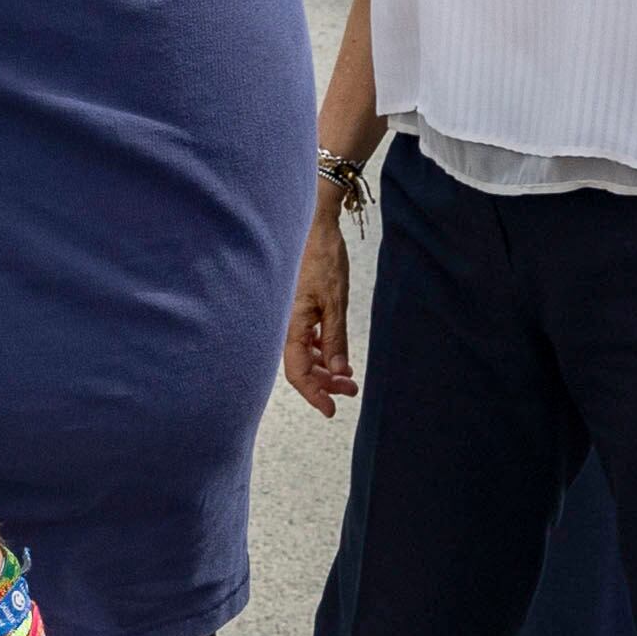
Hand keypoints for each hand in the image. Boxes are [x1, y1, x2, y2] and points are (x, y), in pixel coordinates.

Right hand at [282, 203, 355, 416]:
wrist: (313, 225)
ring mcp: (290, 317)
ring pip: (304, 354)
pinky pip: (306, 340)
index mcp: (290, 325)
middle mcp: (285, 325)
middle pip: (301, 367)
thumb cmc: (323, 258)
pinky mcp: (297, 308)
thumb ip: (335, 338)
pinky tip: (337, 358)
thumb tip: (338, 372)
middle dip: (326, 383)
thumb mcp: (335, 301)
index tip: (331, 410)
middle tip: (352, 391)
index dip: (313, 394)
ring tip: (349, 378)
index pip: (297, 373)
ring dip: (326, 368)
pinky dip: (322, 352)